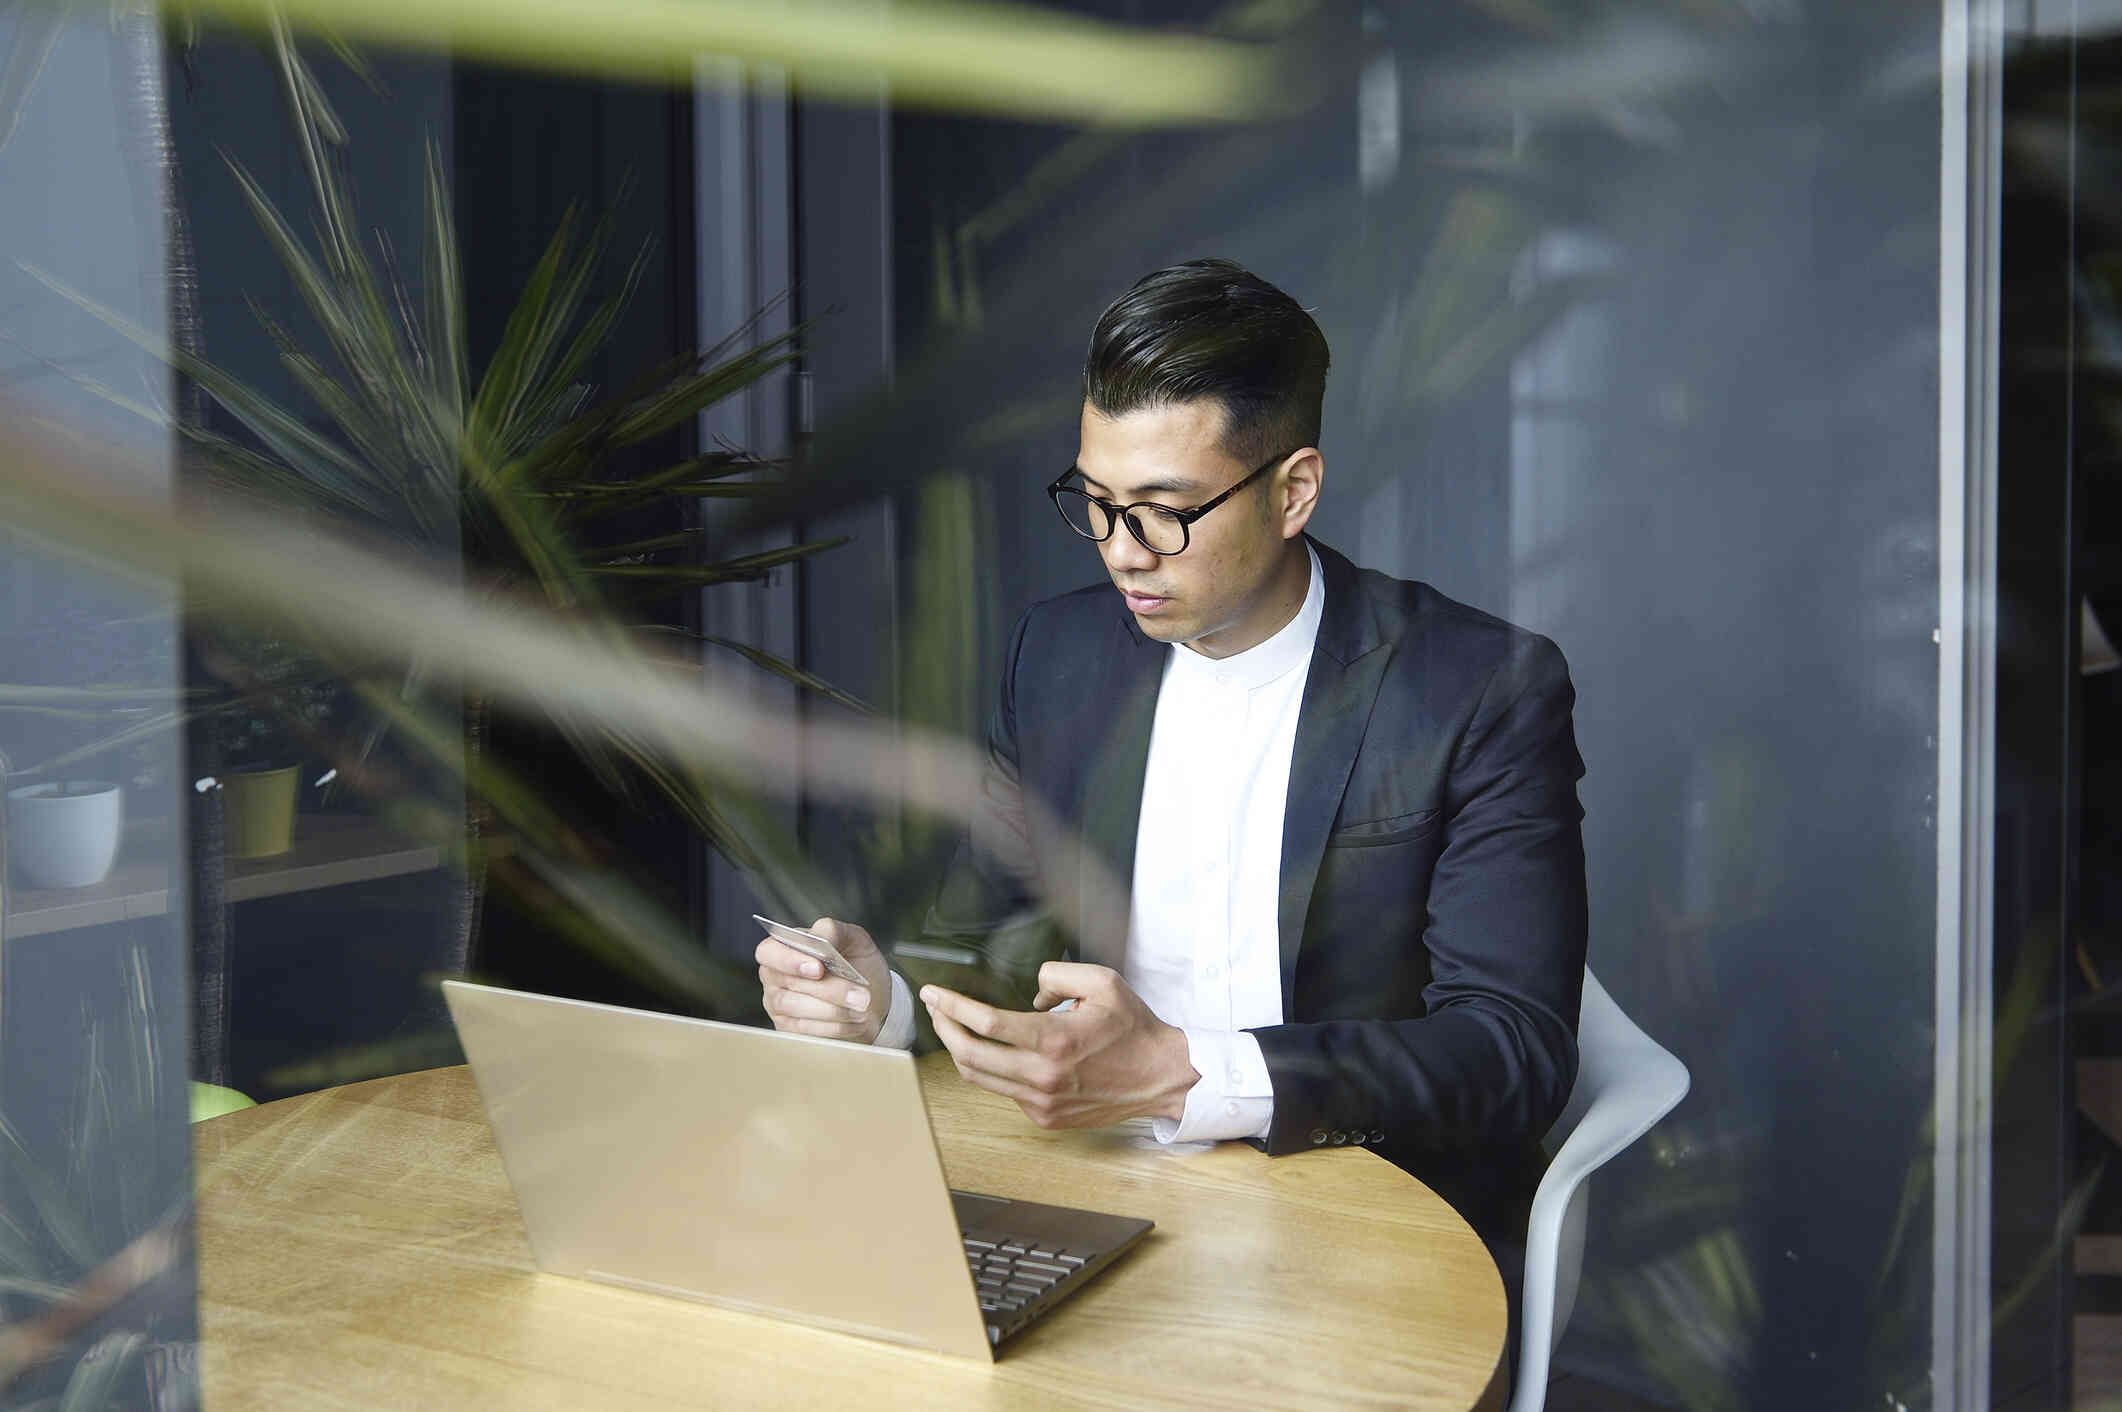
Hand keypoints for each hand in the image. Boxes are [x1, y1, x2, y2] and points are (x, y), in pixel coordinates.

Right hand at [756, 917, 892, 1042]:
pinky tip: (855, 1021)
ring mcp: (779, 1004)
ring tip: (862, 1007)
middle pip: (788, 984)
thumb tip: (821, 936)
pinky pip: (805, 1030)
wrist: (873, 998)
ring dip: (833, 1010)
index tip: (819, 969)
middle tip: (861, 995)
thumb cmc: (857, 964)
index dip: (789, 960)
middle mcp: (775, 976)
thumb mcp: (853, 939)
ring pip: (796, 1008)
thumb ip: (834, 931)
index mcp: (785, 947)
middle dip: (828, 990)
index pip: (768, 952)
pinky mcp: (789, 1029)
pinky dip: (834, 1026)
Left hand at [919, 962, 1197, 1128]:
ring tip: (953, 1026)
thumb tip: (1031, 993)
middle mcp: (1043, 1076)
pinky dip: (991, 1069)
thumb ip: (1058, 975)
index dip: (951, 1005)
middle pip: (968, 1055)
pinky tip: (994, 1051)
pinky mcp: (1045, 1116)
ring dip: (959, 1050)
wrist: (1160, 1077)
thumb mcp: (1103, 982)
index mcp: (1054, 1040)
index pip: (985, 1023)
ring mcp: (1042, 1101)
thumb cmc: (1133, 1029)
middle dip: (943, 1028)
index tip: (933, 993)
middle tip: (935, 1008)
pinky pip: (1004, 1091)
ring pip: (979, 1078)